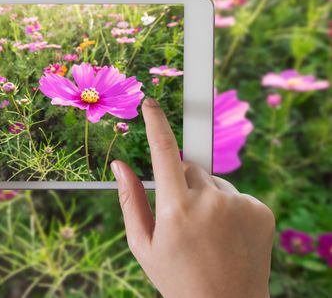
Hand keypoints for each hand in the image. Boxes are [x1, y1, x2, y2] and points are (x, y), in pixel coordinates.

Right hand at [111, 98, 273, 297]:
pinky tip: (226, 234)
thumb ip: (129, 200)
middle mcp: (210, 201)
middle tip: (182, 217)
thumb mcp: (143, 245)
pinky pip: (236, 194)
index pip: (163, 152)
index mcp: (176, 209)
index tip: (151, 103)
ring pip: (213, 182)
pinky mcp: (260, 209)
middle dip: (181, 184)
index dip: (156, 123)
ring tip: (207, 231)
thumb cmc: (177, 277)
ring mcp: (239, 204)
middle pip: (189, 168)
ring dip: (206, 196)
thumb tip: (119, 166)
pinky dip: (228, 207)